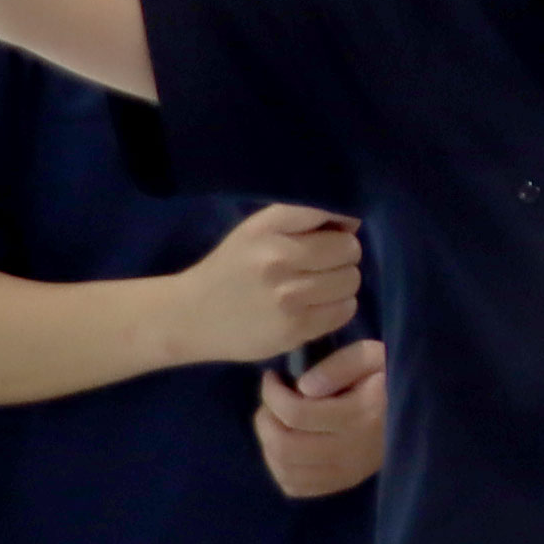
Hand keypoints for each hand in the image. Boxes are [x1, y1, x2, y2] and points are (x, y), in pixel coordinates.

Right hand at [153, 200, 364, 374]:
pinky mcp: (294, 329)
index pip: (330, 213)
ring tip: (318, 287)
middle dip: (343, 256)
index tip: (332, 234)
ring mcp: (287, 297)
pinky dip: (338, 307)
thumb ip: (301, 220)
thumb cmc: (230, 269)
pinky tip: (315, 306)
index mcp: (266, 228)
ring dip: (342, 284)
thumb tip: (353, 222)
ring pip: (350, 281)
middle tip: (323, 265)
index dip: (340, 225)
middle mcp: (277, 259)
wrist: (189, 316)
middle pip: (349, 250)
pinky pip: (344, 311)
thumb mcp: (255, 231)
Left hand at [253, 340, 383, 501]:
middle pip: (285, 445)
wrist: (425, 411)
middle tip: (270, 401)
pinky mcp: (345, 481)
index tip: (273, 377)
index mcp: (361, 414)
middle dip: (265, 420)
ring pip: (286, 469)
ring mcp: (349, 471)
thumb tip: (304, 387)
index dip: (271, 394)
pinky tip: (285, 446)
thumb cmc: (393, 376)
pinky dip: (279, 468)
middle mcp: (353, 449)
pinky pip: (297, 487)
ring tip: (276, 421)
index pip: (296, 413)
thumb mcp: (374, 355)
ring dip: (268, 444)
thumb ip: (341, 364)